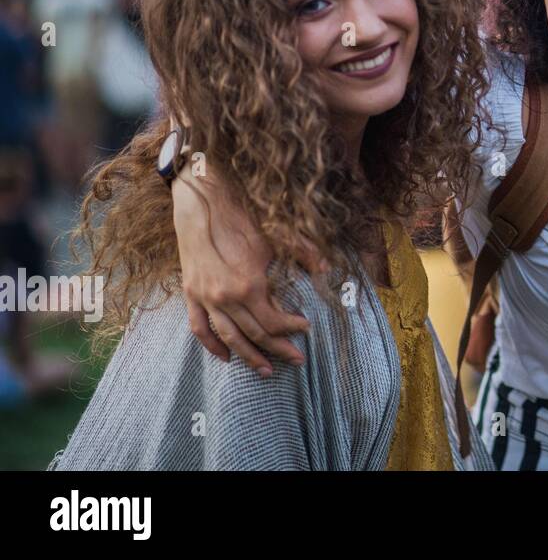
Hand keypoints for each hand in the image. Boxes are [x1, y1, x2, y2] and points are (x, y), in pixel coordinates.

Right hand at [173, 166, 315, 372]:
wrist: (201, 206)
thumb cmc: (241, 219)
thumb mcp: (276, 237)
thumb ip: (303, 254)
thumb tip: (325, 268)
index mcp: (250, 285)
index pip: (273, 321)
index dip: (292, 328)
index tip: (306, 328)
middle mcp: (226, 298)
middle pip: (255, 334)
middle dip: (278, 349)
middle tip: (296, 360)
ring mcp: (205, 299)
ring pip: (228, 338)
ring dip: (248, 356)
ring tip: (266, 370)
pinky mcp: (191, 295)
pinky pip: (199, 328)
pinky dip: (212, 345)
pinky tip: (225, 356)